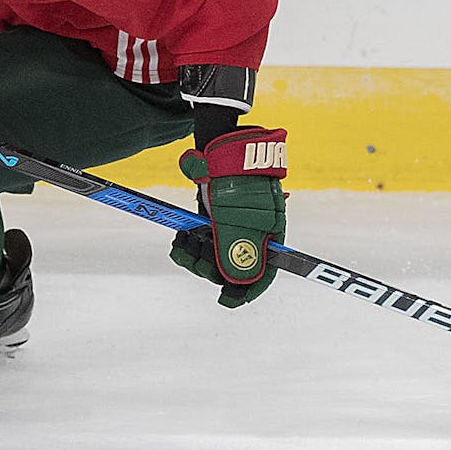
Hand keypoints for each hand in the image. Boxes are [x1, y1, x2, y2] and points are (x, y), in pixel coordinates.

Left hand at [169, 127, 286, 307]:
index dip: (246, 290)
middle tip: (192, 257)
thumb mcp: (235, 222)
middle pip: (234, 266)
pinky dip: (191, 243)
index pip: (264, 273)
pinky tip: (180, 238)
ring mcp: (236, 224)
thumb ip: (235, 253)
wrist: (220, 148)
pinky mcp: (218, 217)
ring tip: (181, 243)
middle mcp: (255, 232)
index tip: (226, 301)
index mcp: (269, 235)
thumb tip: (235, 285)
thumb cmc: (235, 183)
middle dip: (210, 268)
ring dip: (196, 255)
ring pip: (216, 254)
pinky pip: (205, 240)